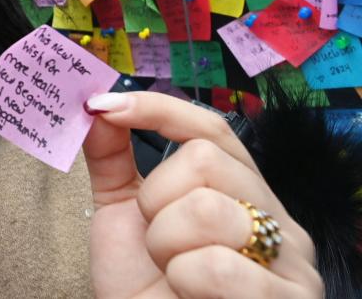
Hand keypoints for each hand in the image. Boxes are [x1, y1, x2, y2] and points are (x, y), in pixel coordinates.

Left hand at [83, 91, 322, 298]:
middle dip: (155, 202)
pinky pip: (219, 266)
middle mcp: (276, 219)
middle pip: (204, 160)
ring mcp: (291, 263)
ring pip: (207, 209)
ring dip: (166, 247)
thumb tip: (96, 107)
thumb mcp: (120, 218)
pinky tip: (189, 298)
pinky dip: (184, 281)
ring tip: (173, 277)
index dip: (157, 109)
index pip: (211, 129)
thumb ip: (111, 160)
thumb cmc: (144, 292)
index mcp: (240, 193)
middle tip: (156, 244)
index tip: (104, 107)